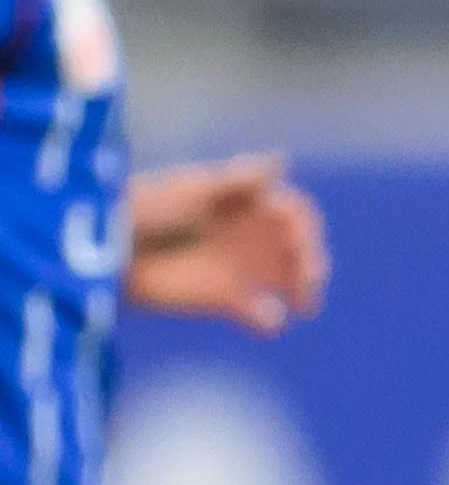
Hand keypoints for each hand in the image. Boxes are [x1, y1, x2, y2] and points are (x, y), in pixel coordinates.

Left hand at [124, 154, 328, 333]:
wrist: (101, 251)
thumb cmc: (143, 208)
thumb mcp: (190, 190)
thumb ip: (236, 180)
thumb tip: (282, 161)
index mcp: (246, 203)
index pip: (292, 212)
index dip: (302, 224)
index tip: (298, 237)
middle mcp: (248, 233)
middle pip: (297, 246)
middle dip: (311, 260)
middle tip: (310, 280)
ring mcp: (238, 267)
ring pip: (288, 277)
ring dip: (303, 289)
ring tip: (305, 304)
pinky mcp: (223, 300)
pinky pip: (260, 312)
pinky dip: (270, 319)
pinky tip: (268, 323)